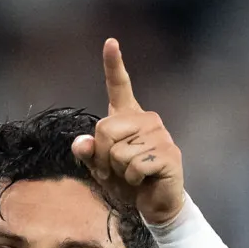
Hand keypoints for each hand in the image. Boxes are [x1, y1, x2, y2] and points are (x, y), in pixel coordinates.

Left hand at [68, 38, 186, 227]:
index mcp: (128, 117)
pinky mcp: (168, 154)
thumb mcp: (101, 169)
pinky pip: (134, 166)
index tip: (110, 42)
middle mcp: (146, 119)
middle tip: (117, 170)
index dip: (114, 65)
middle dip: (102, 157)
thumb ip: (88, 154)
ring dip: (118, 172)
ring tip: (133, 176)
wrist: (155, 205)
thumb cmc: (128, 183)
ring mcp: (160, 134)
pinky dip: (132, 180)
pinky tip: (144, 180)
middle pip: (104, 130)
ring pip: (118, 152)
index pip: (119, 86)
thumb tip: (80, 142)